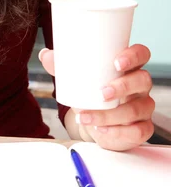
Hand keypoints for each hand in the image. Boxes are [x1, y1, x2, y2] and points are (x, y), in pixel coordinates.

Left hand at [39, 44, 154, 150]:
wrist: (96, 123)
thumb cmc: (91, 93)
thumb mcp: (78, 78)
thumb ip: (62, 66)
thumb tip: (44, 55)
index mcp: (128, 67)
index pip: (141, 54)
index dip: (133, 56)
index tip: (116, 62)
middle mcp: (140, 85)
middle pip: (143, 80)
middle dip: (123, 87)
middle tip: (101, 93)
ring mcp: (143, 106)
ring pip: (136, 109)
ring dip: (111, 115)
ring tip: (88, 117)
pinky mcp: (142, 128)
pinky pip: (138, 131)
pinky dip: (118, 132)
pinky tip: (102, 130)